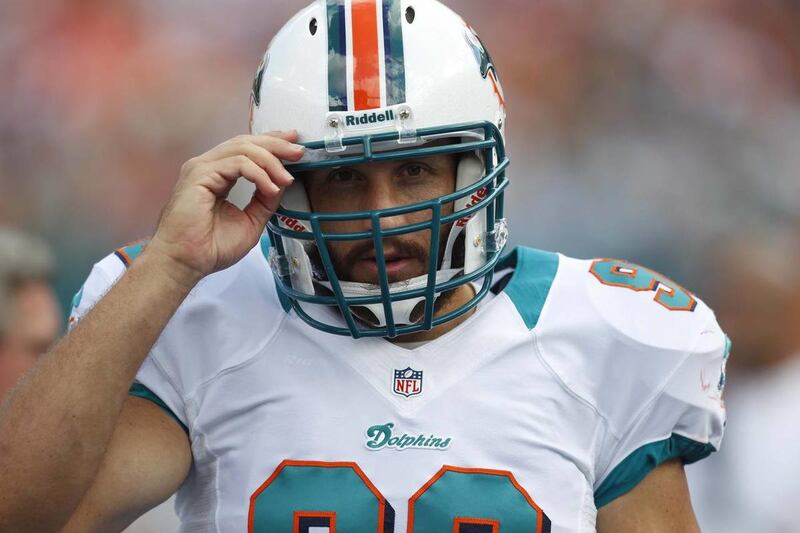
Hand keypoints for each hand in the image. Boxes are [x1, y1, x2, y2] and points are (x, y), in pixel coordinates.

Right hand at [147, 131, 303, 284]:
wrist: (186, 263)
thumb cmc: (210, 248)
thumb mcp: (251, 221)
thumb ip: (265, 200)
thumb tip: (282, 182)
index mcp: (218, 175)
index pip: (246, 149)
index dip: (271, 142)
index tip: (294, 144)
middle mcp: (208, 167)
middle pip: (246, 142)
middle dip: (276, 144)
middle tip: (298, 151)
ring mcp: (202, 168)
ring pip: (243, 148)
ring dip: (271, 160)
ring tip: (286, 178)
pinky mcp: (199, 175)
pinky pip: (237, 163)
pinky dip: (259, 173)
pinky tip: (271, 187)